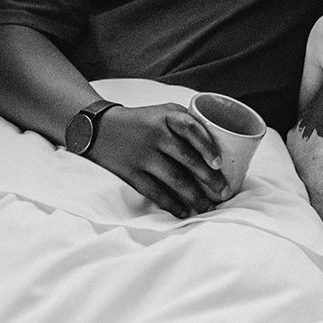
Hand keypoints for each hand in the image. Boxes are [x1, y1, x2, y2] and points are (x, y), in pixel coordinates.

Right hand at [89, 102, 228, 219]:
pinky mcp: (131, 173)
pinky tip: (184, 212)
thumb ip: (187, 122)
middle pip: (187, 159)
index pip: (191, 128)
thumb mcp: (163, 110)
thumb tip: (221, 144)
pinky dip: (172, 204)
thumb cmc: (141, 120)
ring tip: (208, 207)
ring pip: (174, 179)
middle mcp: (155, 134)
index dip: (207, 146)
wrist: (99, 128)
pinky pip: (155, 192)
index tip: (219, 163)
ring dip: (194, 197)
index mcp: (166, 116)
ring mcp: (142, 155)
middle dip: (208, 179)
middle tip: (224, 192)